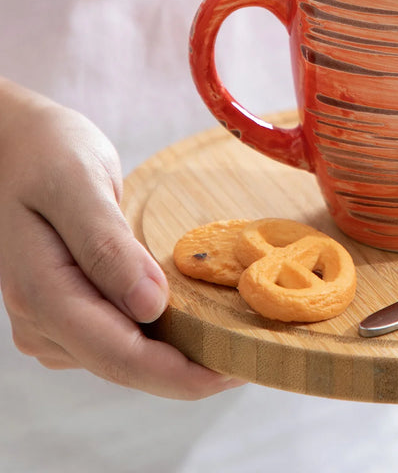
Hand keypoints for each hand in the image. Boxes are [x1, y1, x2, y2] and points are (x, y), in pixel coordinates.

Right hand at [0, 81, 242, 398]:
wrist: (15, 146)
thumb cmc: (47, 153)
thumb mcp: (78, 185)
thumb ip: (107, 247)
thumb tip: (150, 307)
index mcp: (41, 292)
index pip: (117, 355)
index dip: (178, 374)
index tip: (234, 371)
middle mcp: (41, 319)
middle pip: (124, 365)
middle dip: (187, 371)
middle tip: (251, 358)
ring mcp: (51, 320)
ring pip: (123, 357)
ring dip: (176, 355)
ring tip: (233, 337)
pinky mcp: (68, 311)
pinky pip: (118, 336)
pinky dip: (160, 334)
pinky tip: (194, 317)